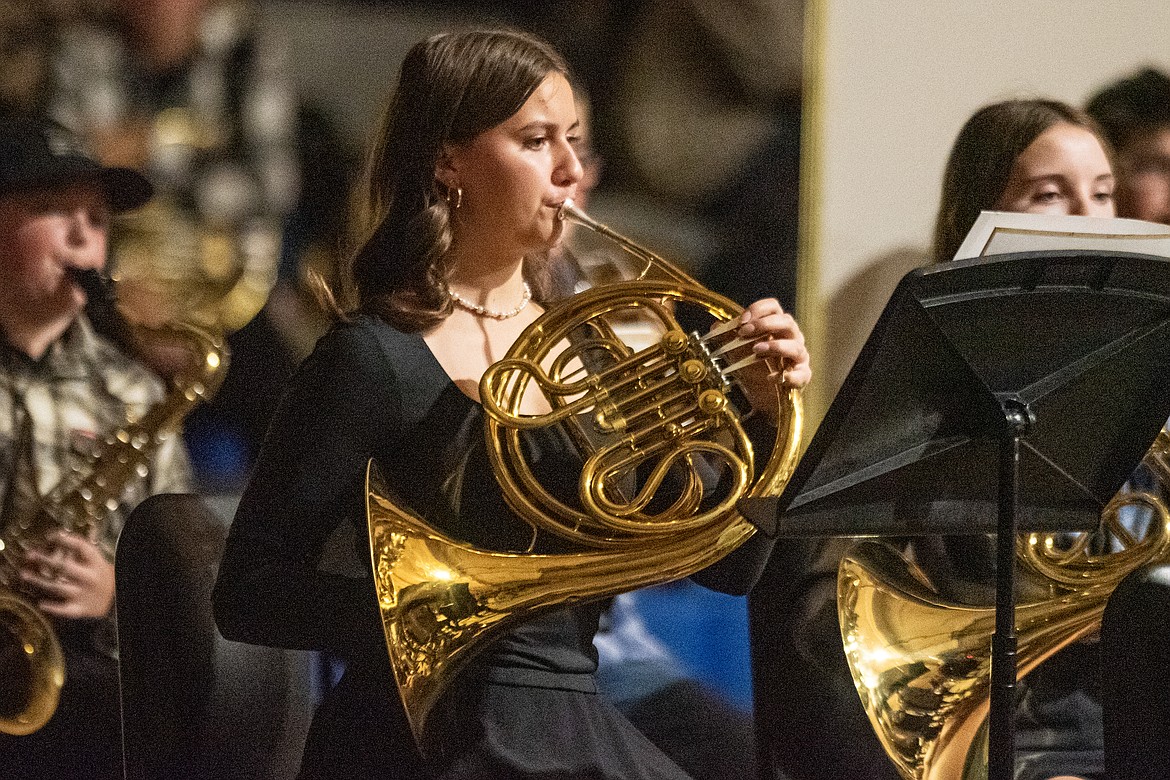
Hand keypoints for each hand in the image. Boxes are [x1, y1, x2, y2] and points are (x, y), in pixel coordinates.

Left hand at [19, 530, 115, 618]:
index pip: (81, 548)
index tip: (50, 535)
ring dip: (39, 581)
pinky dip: (53, 608)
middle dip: (46, 560)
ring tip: (24, 574)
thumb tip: (65, 532)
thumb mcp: (98, 562)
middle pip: (65, 567)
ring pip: (58, 587)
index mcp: (96, 564)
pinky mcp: (79, 610)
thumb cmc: (100, 577)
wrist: (116, 601)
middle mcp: (90, 578)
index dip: (65, 540)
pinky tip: (41, 603)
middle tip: (30, 554)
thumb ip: (82, 549)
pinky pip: (64, 610)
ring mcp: (84, 595)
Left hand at [716, 297, 810, 421]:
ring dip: (775, 346)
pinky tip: (771, 378)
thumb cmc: (753, 368)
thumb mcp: (737, 351)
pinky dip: (787, 376)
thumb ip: (728, 337)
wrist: (762, 397)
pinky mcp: (802, 376)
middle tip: (744, 333)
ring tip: (756, 350)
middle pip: (787, 321)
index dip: (759, 309)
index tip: (742, 320)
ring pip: (795, 346)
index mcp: (776, 327)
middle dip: (764, 324)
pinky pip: (801, 374)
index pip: (773, 308)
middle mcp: (791, 338)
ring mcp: (799, 357)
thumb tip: (716, 325)